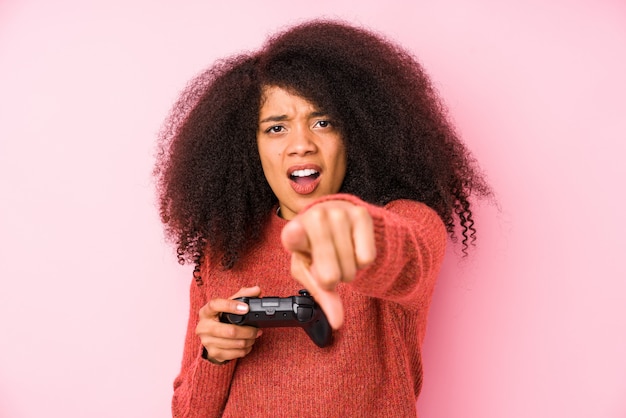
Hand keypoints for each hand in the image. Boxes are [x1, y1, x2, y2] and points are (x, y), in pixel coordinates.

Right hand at [195, 286, 262, 363]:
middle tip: (256, 329)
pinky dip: (245, 349)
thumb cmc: (221, 318)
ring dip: (249, 340)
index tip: (246, 308)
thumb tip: (256, 290)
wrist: (211, 337)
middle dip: (247, 331)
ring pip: (234, 343)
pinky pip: (234, 353)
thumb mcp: (228, 305)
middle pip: (229, 331)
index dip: (231, 306)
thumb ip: (243, 295)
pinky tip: (248, 344)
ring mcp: (207, 341)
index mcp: (206, 311)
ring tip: (254, 336)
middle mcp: (203, 327)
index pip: (215, 305)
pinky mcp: (213, 353)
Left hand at [281, 200, 375, 329]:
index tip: (295, 234)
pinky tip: (352, 248)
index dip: (296, 237)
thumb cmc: (314, 249)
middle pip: (330, 274)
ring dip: (348, 271)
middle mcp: (315, 217)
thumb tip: (338, 322)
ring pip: (351, 267)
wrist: (331, 218)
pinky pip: (367, 257)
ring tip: (339, 256)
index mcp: (293, 232)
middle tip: (327, 267)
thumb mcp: (309, 271)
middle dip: (332, 280)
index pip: (293, 236)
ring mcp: (339, 213)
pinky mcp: (361, 214)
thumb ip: (321, 295)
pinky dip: (362, 261)